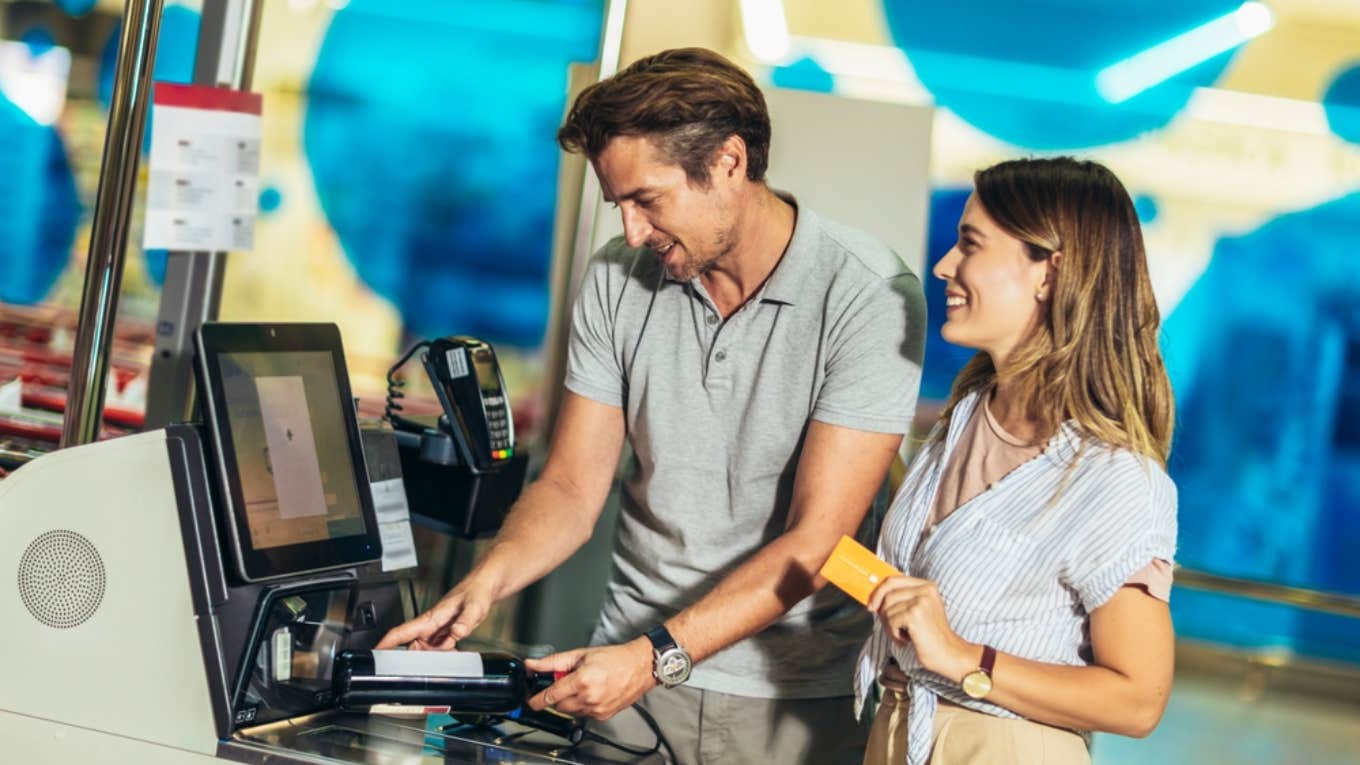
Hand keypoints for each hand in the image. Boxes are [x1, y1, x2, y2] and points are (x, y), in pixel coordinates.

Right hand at [375, 575, 497, 649]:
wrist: (487, 585)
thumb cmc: (478, 591)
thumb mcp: (475, 608)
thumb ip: (466, 621)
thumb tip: (456, 632)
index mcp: (431, 618)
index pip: (402, 632)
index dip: (385, 643)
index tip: (374, 654)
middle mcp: (431, 625)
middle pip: (413, 648)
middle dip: (419, 659)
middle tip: (434, 661)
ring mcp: (438, 629)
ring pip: (428, 651)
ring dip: (436, 657)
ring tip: (452, 649)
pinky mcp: (447, 632)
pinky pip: (440, 649)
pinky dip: (446, 653)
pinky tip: (456, 649)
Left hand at [524, 638, 656, 719]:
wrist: (640, 667)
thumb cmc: (615, 658)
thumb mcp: (580, 655)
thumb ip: (553, 662)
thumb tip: (533, 665)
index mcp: (582, 680)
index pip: (551, 695)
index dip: (537, 699)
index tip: (531, 701)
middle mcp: (589, 697)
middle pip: (559, 706)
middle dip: (557, 695)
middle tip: (566, 682)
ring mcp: (597, 709)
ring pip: (571, 712)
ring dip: (570, 701)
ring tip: (583, 685)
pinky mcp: (603, 716)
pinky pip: (583, 715)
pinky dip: (582, 706)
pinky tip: (593, 692)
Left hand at [868, 575, 978, 681]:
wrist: (948, 654)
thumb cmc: (930, 635)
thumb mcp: (919, 610)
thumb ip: (903, 599)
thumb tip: (875, 598)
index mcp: (927, 586)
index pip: (893, 580)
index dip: (878, 592)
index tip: (872, 606)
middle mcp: (925, 590)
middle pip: (887, 594)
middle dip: (883, 613)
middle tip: (890, 628)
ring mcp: (921, 601)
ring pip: (887, 609)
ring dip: (889, 627)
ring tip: (903, 636)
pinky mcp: (915, 614)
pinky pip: (890, 621)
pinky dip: (893, 634)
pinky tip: (906, 640)